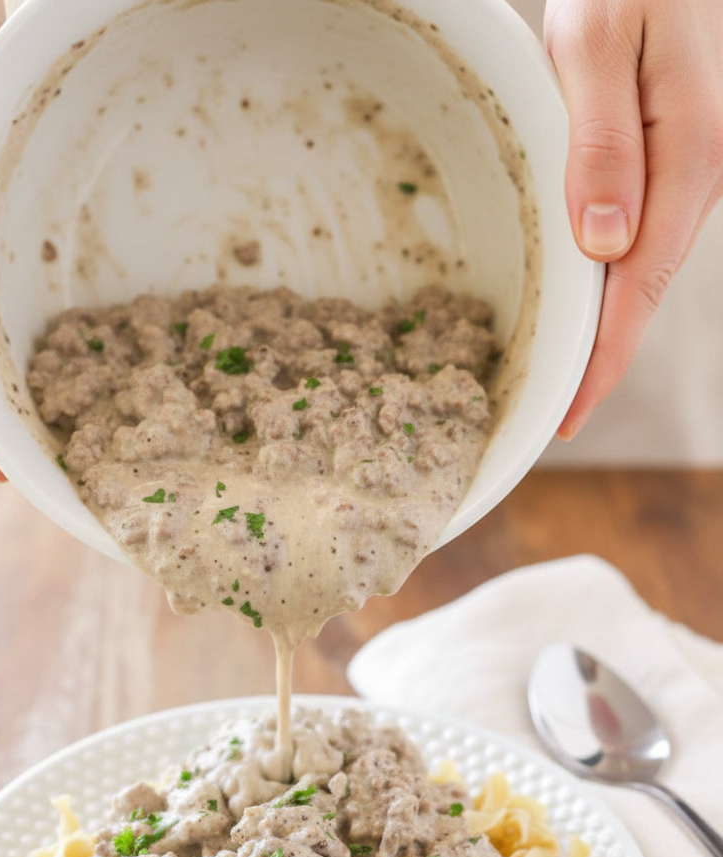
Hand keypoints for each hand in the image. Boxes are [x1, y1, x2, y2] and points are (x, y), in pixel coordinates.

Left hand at [545, 0, 722, 436]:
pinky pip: (642, 235)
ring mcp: (690, 167)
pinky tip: (586, 300)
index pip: (640, 285)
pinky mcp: (673, 156)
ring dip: (607, 325)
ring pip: (644, 266)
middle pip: (644, 290)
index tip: (570, 415)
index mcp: (686, 154)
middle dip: (603, 359)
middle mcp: (698, 172)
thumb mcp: (600, 42)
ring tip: (565, 376)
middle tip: (557, 417)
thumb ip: (603, 143)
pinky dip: (612, 280)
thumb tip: (604, 245)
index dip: (605, 359)